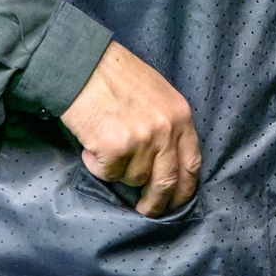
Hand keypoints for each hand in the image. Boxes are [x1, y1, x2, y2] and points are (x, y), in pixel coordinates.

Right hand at [60, 41, 201, 215]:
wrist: (83, 65)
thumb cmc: (116, 76)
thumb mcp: (158, 95)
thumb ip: (167, 126)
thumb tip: (166, 162)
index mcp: (181, 116)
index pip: (192, 163)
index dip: (184, 188)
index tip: (175, 201)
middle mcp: (166, 131)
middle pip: (167, 182)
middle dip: (157, 203)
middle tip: (146, 210)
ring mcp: (142, 141)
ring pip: (133, 178)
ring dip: (118, 171)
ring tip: (105, 147)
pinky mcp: (115, 149)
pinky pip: (107, 173)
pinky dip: (96, 165)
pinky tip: (91, 146)